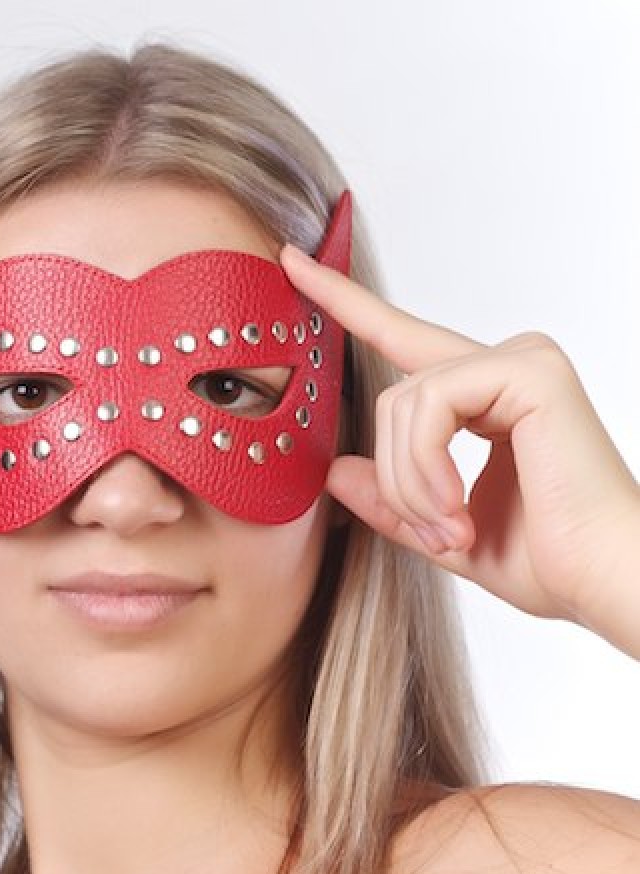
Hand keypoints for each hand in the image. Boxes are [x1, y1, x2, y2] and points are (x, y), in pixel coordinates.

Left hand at [280, 243, 639, 653]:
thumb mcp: (443, 529)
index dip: (343, 302)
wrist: (607, 584)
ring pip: (402, 404)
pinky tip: (457, 506)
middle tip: (435, 533)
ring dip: (410, 482)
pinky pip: (429, 404)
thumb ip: (390, 499)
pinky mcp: (529, 368)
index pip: (400, 339)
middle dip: (396, 478)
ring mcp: (520, 359)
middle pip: (391, 399)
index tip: (292, 263)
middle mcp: (505, 365)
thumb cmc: (548, 561)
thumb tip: (334, 470)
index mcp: (488, 396)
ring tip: (451, 529)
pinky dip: (425, 465)